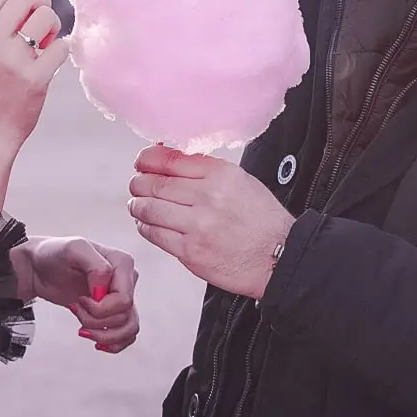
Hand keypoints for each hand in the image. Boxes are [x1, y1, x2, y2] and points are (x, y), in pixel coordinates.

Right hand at [0, 0, 68, 149]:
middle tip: (43, 23)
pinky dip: (61, 50)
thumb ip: (0, 17)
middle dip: (43, 3)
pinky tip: (50, 63)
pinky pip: (62, 46)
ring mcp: (10, 60)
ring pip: (47, 17)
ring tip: (45, 45)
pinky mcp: (34, 78)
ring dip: (54, 26)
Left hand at [16, 236, 140, 353]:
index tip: (80, 300)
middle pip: (125, 316)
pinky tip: (94, 340)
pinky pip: (126, 335)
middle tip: (77, 309)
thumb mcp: (73, 249)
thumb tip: (106, 286)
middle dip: (97, 321)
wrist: (40, 268)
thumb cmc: (55, 253)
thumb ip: (95, 264)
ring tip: (83, 329)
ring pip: (129, 329)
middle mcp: (126, 280)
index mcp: (122, 263)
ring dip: (104, 335)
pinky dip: (112, 343)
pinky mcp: (113, 310)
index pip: (124, 300)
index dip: (100, 309)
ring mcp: (120, 296)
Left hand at [129, 146, 295, 299]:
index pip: (169, 159)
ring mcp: (197, 226)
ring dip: (138, 205)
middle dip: (139, 183)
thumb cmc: (262, 220)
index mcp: (220, 174)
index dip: (147, 159)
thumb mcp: (240, 181)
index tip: (142, 162)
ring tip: (138, 204)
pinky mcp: (190, 252)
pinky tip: (147, 223)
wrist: (279, 258)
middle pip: (155, 183)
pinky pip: (155, 234)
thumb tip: (169, 159)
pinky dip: (145, 226)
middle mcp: (207, 197)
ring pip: (149, 209)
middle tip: (137, 184)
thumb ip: (205, 170)